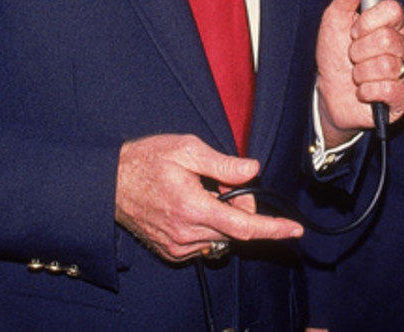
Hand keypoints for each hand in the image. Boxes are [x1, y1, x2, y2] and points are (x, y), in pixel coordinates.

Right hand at [114, 133, 301, 262]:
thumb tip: (252, 169)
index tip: (294, 230)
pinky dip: (208, 226)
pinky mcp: (171, 252)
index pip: (243, 226)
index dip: (272, 228)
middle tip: (220, 182)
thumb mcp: (186, 149)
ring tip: (199, 192)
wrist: (109, 183)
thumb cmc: (145, 161)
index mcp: (193, 207)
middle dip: (239, 207)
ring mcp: (178, 246)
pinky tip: (191, 206)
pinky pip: (204, 243)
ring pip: (220, 237)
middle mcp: (186, 233)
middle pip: (235, 230)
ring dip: (222, 217)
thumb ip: (222, 163)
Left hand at [315, 0, 403, 145]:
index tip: (354, 30)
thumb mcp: (336, 20)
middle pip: (387, 38)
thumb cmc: (335, 55)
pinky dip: (368, 91)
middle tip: (353, 56)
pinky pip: (389, 89)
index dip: (368, 21)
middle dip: (359, 51)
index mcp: (394, 23)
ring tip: (358, 75)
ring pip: (386, 65)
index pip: (394, 10)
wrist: (330, 95)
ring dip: (361, 73)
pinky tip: (365, 92)